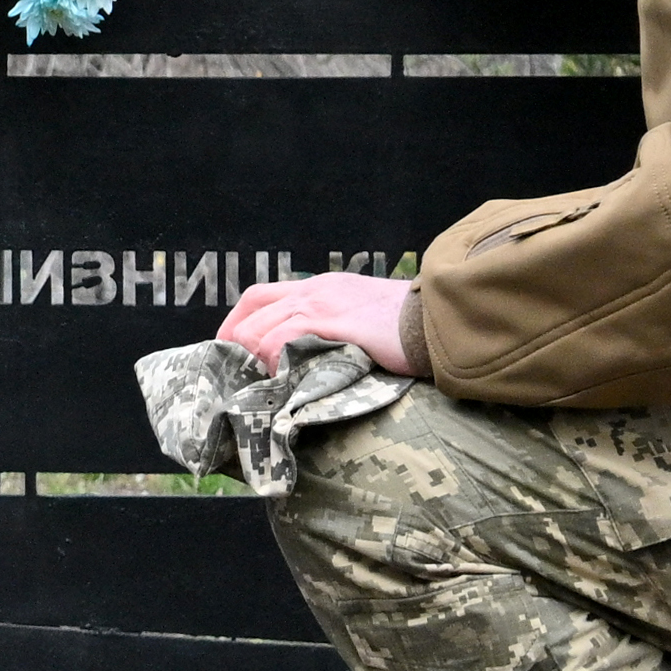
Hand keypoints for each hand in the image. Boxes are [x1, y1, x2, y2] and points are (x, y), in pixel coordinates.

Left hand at [216, 270, 416, 373]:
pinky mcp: (332, 322)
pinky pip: (283, 338)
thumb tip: (313, 360)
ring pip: (261, 328)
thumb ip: (337, 330)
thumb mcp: (365, 319)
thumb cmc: (411, 327)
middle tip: (239, 376)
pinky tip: (280, 379)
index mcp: (322, 286)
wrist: (440, 319)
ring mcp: (322, 304)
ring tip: (263, 384)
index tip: (230, 351)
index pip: (259, 296)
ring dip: (254, 359)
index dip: (236, 323)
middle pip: (252, 311)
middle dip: (236, 345)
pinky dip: (272, 360)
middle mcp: (315, 289)